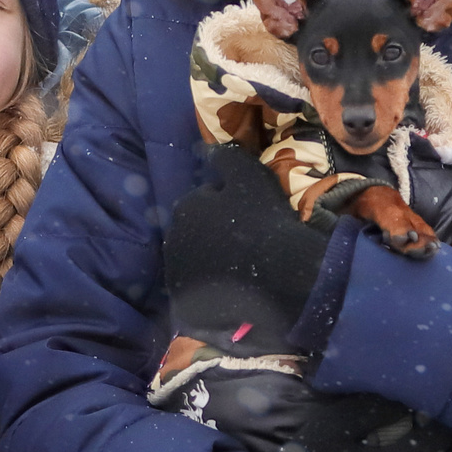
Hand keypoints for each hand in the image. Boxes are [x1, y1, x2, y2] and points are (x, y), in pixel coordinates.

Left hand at [164, 145, 332, 332]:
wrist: (277, 276)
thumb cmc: (264, 220)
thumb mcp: (248, 176)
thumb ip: (224, 157)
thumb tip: (205, 149)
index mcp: (186, 207)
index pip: (202, 201)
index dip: (225, 206)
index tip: (246, 215)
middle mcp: (174, 238)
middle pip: (193, 230)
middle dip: (210, 231)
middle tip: (242, 240)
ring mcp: (178, 273)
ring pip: (193, 259)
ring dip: (208, 258)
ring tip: (238, 266)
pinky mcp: (186, 302)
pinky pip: (195, 289)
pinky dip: (208, 287)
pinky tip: (232, 289)